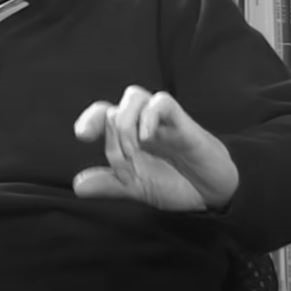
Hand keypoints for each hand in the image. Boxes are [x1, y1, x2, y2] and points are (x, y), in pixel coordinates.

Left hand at [72, 85, 238, 211]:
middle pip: (115, 109)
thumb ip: (109, 185)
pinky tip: (148, 138)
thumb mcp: (137, 189)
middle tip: (125, 165)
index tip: (82, 136)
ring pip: (135, 96)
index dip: (89, 119)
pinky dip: (150, 116)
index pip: (103, 114)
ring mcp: (162, 122)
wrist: (212, 194)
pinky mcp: (183, 123)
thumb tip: (77, 186)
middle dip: (113, 139)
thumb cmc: (176, 184)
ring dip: (126, 122)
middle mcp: (143, 124)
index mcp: (129, 137)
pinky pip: (162, 103)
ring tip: (134, 151)